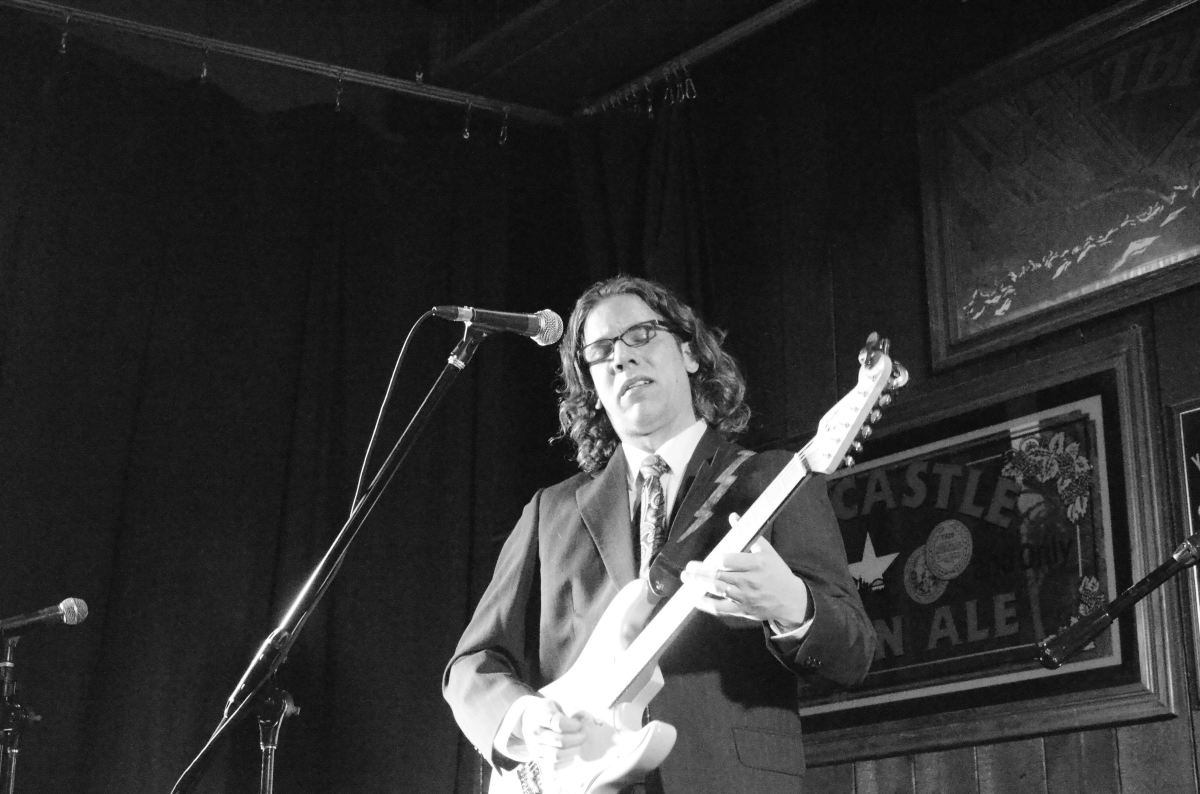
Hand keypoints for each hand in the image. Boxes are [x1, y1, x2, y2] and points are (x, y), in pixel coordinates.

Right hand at [518, 697, 584, 768]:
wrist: (529, 720)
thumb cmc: (548, 711)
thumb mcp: (557, 704)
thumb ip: (571, 709)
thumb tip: (584, 718)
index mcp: (541, 716)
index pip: (559, 723)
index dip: (574, 725)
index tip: (579, 724)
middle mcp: (536, 733)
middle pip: (560, 741)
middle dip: (577, 739)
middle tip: (584, 736)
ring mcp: (535, 747)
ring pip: (557, 755)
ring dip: (573, 751)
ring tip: (578, 746)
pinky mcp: (538, 759)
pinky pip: (553, 767)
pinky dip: (566, 762)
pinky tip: (571, 754)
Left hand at [681, 517, 809, 626]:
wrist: (791, 600)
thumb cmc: (778, 573)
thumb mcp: (767, 551)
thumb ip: (749, 534)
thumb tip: (734, 517)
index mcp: (757, 564)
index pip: (730, 560)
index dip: (718, 559)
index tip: (710, 557)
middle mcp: (750, 581)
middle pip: (719, 575)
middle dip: (700, 571)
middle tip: (688, 568)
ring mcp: (745, 597)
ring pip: (718, 590)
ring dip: (699, 584)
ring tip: (687, 578)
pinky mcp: (742, 610)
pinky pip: (720, 608)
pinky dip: (706, 604)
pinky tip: (695, 598)